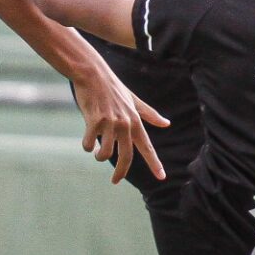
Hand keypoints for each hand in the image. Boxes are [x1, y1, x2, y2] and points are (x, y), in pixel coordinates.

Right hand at [72, 61, 167, 183]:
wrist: (92, 73)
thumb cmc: (112, 87)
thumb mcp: (133, 100)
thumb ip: (149, 114)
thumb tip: (167, 124)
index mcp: (135, 120)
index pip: (147, 146)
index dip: (155, 163)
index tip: (162, 177)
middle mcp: (125, 123)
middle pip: (126, 156)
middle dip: (121, 172)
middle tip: (115, 181)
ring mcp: (110, 122)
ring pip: (105, 153)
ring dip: (99, 156)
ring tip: (96, 152)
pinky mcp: (95, 120)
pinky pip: (89, 144)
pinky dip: (87, 146)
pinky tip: (87, 141)